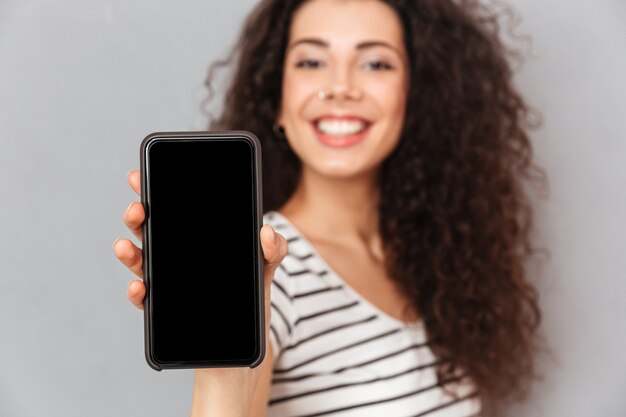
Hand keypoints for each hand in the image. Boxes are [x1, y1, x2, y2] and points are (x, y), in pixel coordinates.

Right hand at [113, 170, 287, 312]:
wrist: (250, 335)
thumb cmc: (254, 293)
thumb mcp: (267, 264)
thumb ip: (274, 248)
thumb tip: (266, 232)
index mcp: (196, 237)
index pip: (170, 209)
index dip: (151, 191)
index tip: (139, 177)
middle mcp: (177, 255)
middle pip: (149, 230)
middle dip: (136, 216)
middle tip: (137, 209)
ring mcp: (170, 282)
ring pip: (141, 262)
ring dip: (129, 253)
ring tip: (125, 246)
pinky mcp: (167, 310)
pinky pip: (145, 300)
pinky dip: (137, 292)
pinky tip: (139, 286)